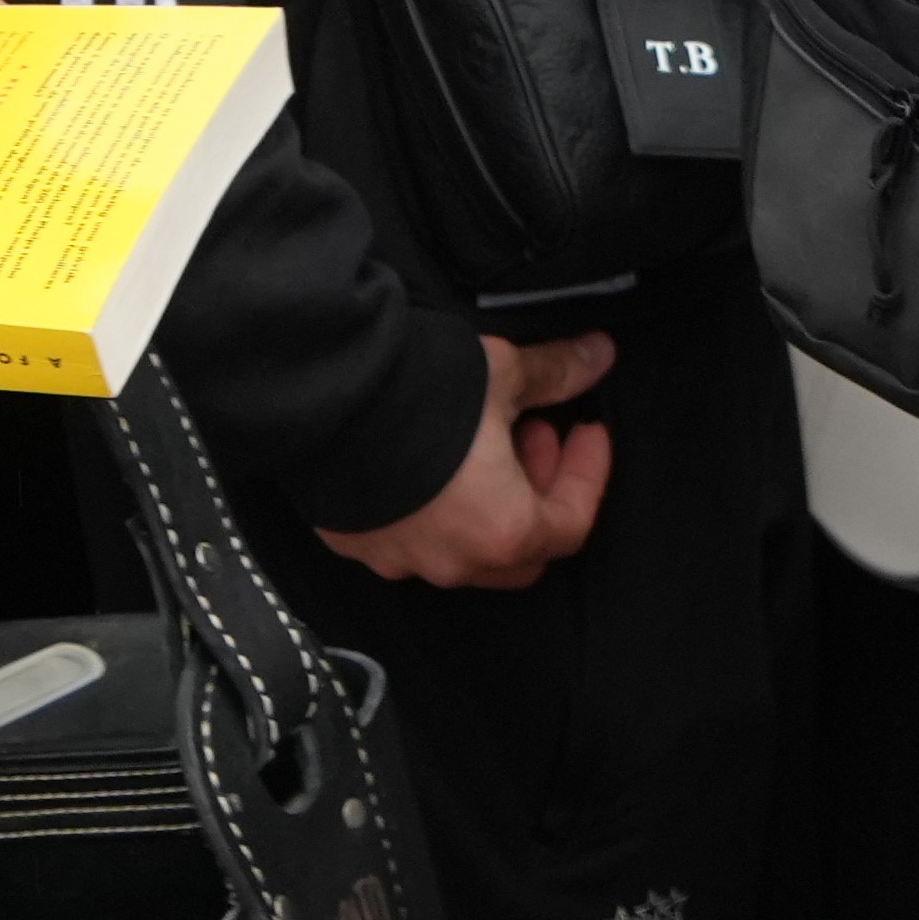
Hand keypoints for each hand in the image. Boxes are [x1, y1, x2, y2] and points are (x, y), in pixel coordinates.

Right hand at [319, 331, 615, 589]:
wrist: (319, 394)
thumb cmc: (422, 392)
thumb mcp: (501, 372)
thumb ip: (554, 374)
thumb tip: (598, 358)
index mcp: (504, 531)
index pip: (572, 522)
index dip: (588, 474)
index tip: (588, 432)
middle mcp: (454, 561)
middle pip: (520, 550)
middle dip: (537, 493)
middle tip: (534, 434)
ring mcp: (400, 559)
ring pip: (464, 550)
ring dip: (485, 505)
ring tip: (479, 447)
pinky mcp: (356, 544)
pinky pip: (409, 538)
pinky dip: (432, 509)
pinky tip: (424, 464)